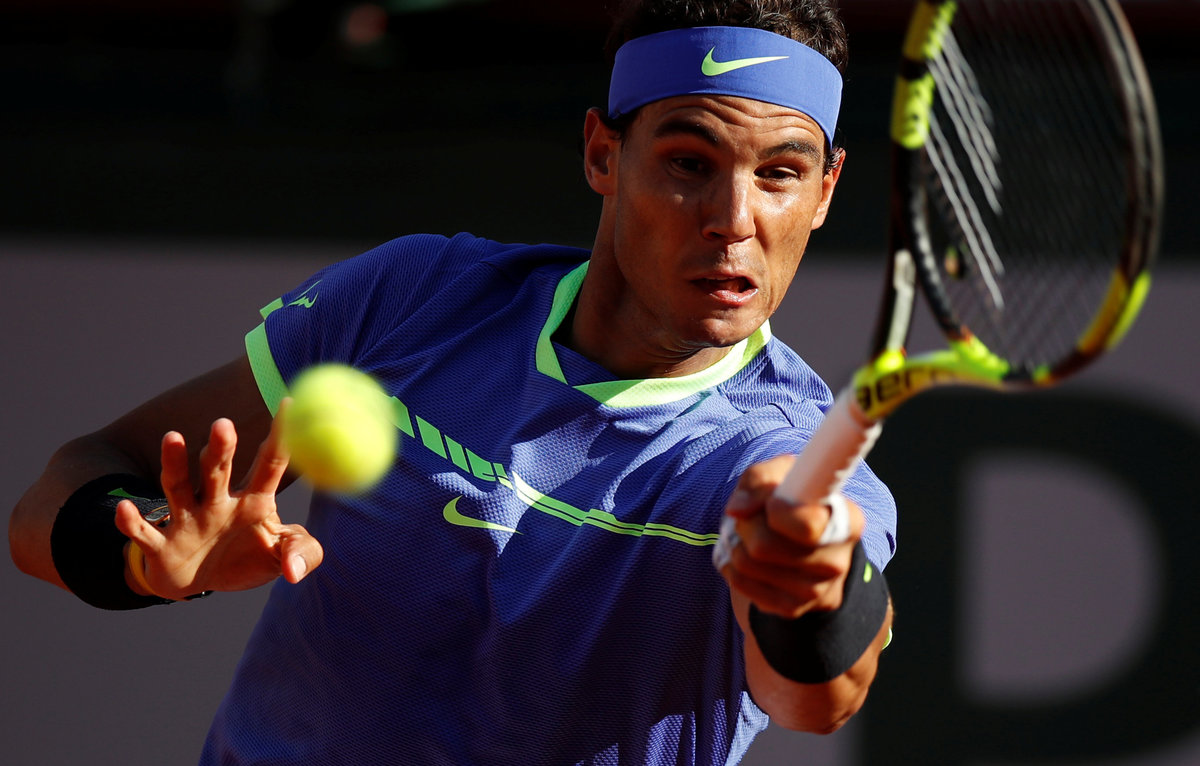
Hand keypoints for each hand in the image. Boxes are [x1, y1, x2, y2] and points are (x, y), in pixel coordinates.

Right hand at [114, 401, 323, 598]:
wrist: (201, 584)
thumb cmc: (245, 560)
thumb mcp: (280, 557)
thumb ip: (301, 554)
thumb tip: (295, 571)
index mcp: (253, 501)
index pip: (270, 462)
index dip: (280, 436)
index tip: (288, 402)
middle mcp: (217, 503)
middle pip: (218, 469)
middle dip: (220, 447)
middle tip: (224, 423)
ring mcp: (187, 521)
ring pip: (178, 487)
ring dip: (174, 464)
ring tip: (172, 438)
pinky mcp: (161, 546)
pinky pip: (144, 533)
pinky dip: (132, 523)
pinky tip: (125, 511)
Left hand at [717, 454, 861, 618]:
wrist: (805, 548)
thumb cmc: (794, 501)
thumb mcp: (784, 475)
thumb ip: (759, 479)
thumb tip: (738, 510)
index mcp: (847, 522)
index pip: (806, 524)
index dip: (775, 510)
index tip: (771, 504)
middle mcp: (837, 561)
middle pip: (763, 545)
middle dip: (747, 524)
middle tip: (753, 517)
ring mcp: (815, 591)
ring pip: (747, 563)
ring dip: (736, 543)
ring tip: (749, 534)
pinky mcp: (791, 608)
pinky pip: (740, 582)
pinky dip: (731, 564)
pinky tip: (746, 555)